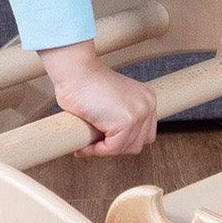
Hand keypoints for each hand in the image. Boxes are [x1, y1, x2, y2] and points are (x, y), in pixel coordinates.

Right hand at [42, 47, 158, 157]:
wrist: (74, 71)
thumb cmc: (83, 83)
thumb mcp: (111, 102)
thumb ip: (118, 118)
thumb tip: (112, 143)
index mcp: (146, 99)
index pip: (144, 133)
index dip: (123, 141)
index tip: (105, 142)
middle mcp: (147, 105)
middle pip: (138, 143)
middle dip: (115, 147)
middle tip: (95, 145)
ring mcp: (139, 113)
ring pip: (126, 148)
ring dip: (105, 150)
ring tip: (88, 145)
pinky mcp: (126, 121)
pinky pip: (112, 148)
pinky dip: (97, 151)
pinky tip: (85, 146)